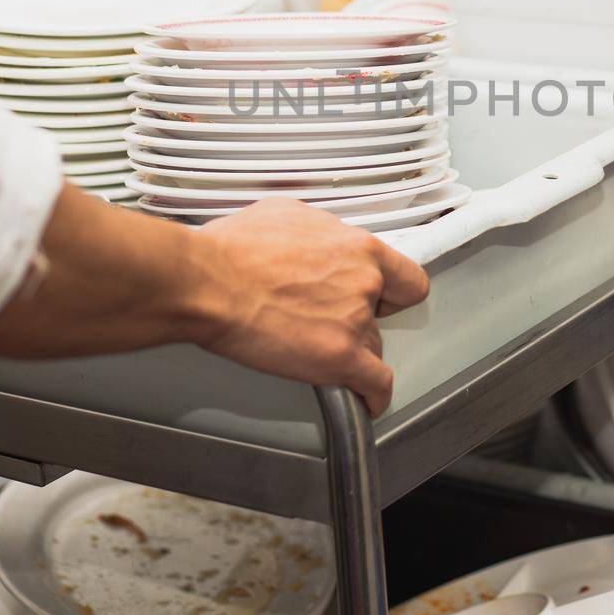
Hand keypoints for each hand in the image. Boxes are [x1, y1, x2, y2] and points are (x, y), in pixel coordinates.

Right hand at [187, 198, 428, 415]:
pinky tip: (366, 400)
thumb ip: (317, 230)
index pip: (405, 277)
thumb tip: (315, 237)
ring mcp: (354, 320)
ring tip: (317, 351)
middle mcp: (364, 281)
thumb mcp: (285, 214)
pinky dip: (373, 396)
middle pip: (382, 315)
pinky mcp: (339, 356)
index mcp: (357, 246)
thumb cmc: (231, 250)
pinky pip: (375, 384)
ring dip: (351, 352)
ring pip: (372, 347)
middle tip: (327, 320)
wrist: (207, 281)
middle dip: (359, 320)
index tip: (382, 300)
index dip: (391, 293)